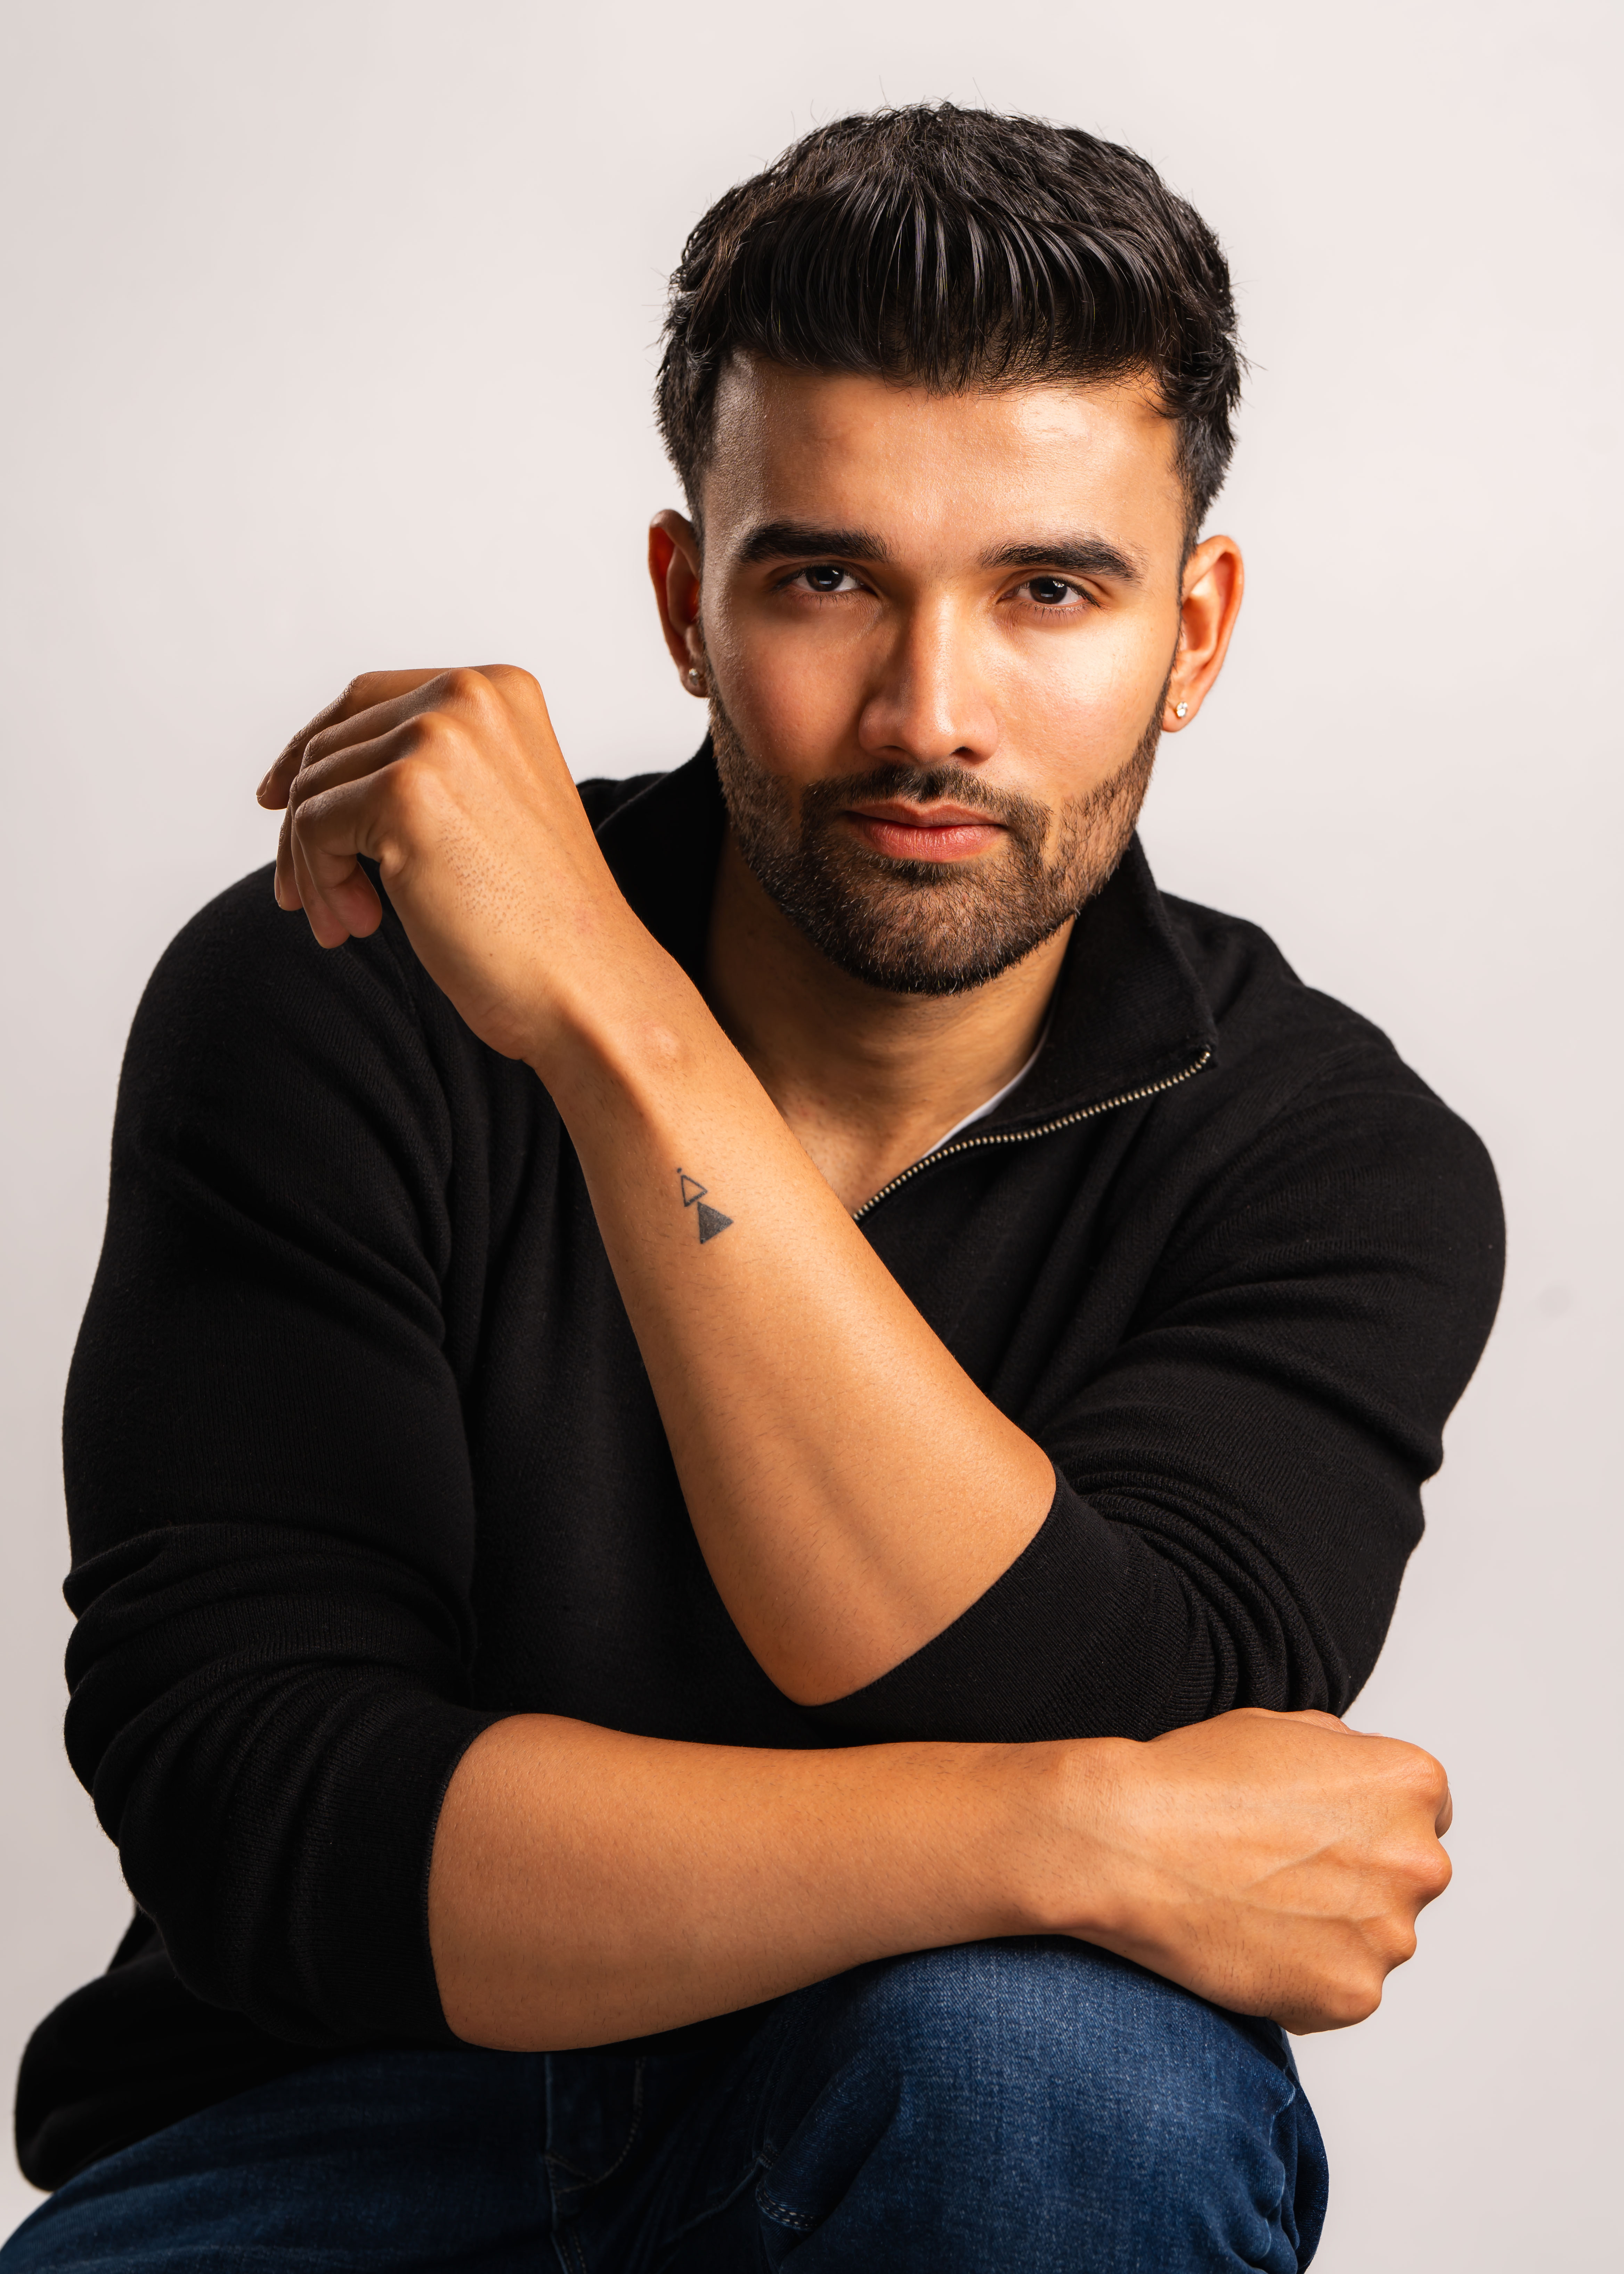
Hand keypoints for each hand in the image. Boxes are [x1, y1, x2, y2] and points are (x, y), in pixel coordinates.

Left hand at [256, 668, 652, 1065]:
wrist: (586, 985)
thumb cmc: (540, 921)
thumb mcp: (487, 809)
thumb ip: (424, 769)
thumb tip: (304, 775)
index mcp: (499, 690)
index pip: (366, 699)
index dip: (311, 750)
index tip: (278, 802)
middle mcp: (468, 695)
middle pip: (330, 745)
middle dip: (308, 827)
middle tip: (317, 903)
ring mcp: (436, 740)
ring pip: (312, 789)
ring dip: (314, 867)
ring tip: (348, 925)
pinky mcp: (403, 794)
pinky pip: (310, 827)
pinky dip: (319, 882)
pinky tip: (358, 925)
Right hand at [1017, 1708, 1452, 2031]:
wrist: (1128, 1842)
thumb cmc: (1195, 1779)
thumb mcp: (1286, 1729)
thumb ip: (1351, 1759)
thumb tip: (1371, 1796)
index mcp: (1411, 1784)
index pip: (1424, 1813)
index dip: (1366, 1820)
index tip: (1321, 1831)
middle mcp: (1419, 1860)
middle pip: (1405, 1877)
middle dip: (1357, 1876)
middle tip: (1281, 1871)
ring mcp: (1390, 1935)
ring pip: (1375, 1937)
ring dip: (1332, 1930)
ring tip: (1255, 1907)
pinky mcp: (1354, 1995)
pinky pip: (1342, 1989)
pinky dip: (1305, 1976)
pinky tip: (1251, 1943)